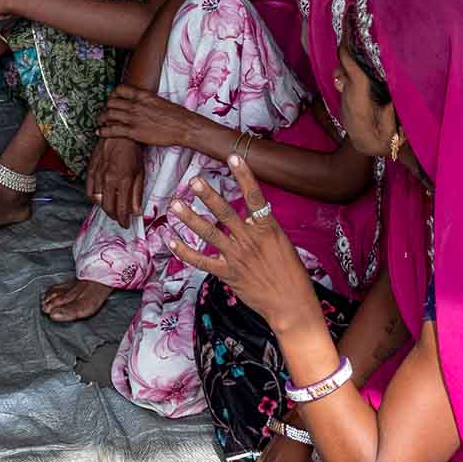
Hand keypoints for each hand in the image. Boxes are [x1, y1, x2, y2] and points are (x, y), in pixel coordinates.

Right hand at [86, 135, 144, 227]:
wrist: (118, 133)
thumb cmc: (132, 151)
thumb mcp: (140, 172)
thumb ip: (137, 193)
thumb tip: (137, 211)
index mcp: (122, 181)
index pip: (121, 209)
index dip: (124, 220)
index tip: (127, 224)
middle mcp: (108, 180)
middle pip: (108, 207)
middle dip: (115, 217)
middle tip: (120, 219)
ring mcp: (97, 175)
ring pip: (98, 200)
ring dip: (105, 208)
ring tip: (112, 209)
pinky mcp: (91, 170)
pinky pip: (89, 190)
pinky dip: (94, 198)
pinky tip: (100, 199)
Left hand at [99, 83, 206, 150]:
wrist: (182, 126)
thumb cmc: (175, 115)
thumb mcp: (160, 101)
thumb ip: (147, 101)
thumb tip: (143, 102)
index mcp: (142, 95)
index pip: (120, 89)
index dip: (113, 94)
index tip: (111, 99)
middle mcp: (135, 104)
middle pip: (111, 102)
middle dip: (105, 107)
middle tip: (104, 112)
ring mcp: (133, 118)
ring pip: (109, 115)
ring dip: (101, 118)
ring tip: (99, 122)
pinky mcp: (133, 132)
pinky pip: (112, 130)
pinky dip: (103, 131)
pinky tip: (99, 132)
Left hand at [167, 154, 321, 332]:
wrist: (291, 304)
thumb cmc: (291, 273)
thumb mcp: (282, 243)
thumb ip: (263, 227)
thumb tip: (248, 214)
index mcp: (268, 229)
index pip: (255, 197)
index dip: (244, 175)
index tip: (233, 157)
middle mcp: (250, 240)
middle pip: (226, 213)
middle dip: (208, 196)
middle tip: (194, 181)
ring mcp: (237, 257)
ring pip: (209, 234)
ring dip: (190, 219)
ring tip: (175, 205)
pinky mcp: (227, 274)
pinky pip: (201, 261)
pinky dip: (184, 251)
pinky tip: (171, 240)